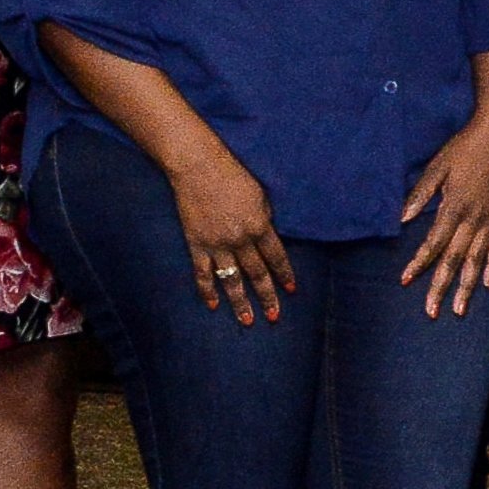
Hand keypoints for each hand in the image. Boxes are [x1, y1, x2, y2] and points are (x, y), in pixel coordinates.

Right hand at [171, 151, 295, 325]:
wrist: (198, 167)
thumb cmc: (233, 176)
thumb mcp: (260, 195)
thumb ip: (265, 219)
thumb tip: (269, 238)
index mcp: (260, 226)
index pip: (277, 258)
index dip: (284, 275)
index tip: (291, 291)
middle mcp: (240, 239)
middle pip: (257, 274)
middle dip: (267, 296)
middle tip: (274, 317)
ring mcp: (217, 244)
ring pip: (232, 280)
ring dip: (240, 302)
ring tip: (248, 321)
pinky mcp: (196, 243)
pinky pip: (202, 273)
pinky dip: (207, 291)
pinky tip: (213, 306)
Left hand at [395, 118, 488, 319]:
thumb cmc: (463, 148)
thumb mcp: (436, 168)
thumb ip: (420, 195)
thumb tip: (402, 219)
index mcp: (454, 206)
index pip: (433, 243)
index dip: (419, 263)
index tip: (405, 280)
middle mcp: (473, 218)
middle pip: (454, 259)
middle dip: (441, 286)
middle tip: (432, 311)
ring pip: (476, 259)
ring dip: (467, 286)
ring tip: (459, 309)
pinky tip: (487, 284)